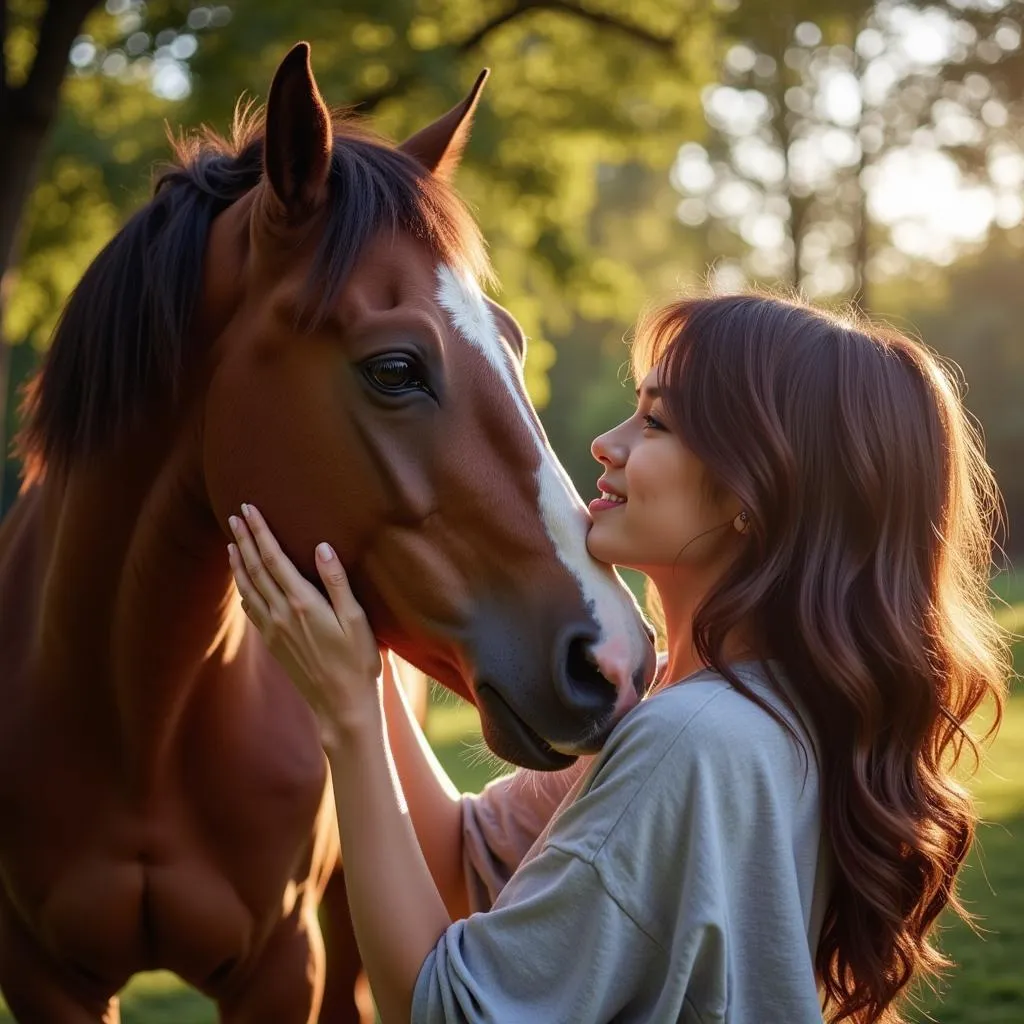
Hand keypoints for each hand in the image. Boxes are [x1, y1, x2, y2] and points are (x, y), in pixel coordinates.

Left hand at [227, 503, 382, 741]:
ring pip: (248, 588)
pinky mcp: (274, 644)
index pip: (273, 559)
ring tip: (232, 542)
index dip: (260, 532)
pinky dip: (244, 589)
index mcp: (303, 603)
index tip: (249, 509)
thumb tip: (321, 547)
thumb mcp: (357, 620)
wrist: (341, 706)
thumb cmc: (358, 663)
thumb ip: (337, 582)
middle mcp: (281, 615)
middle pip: (255, 569)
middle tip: (234, 515)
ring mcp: (274, 631)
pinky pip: (252, 609)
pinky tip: (243, 583)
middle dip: (244, 539)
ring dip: (238, 563)